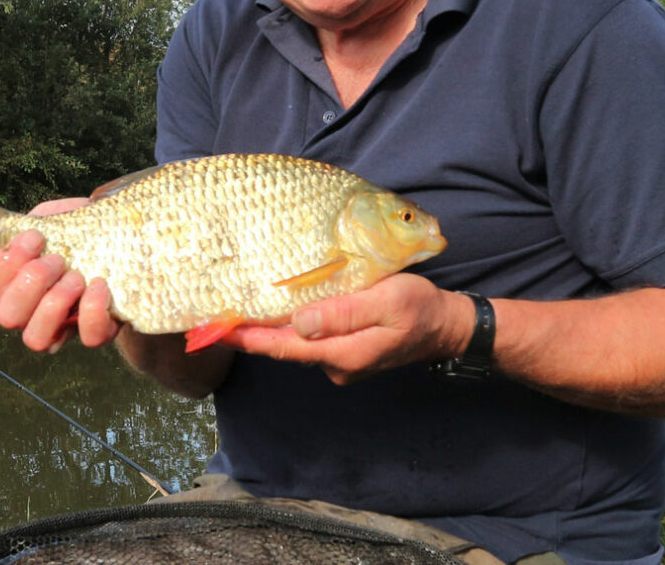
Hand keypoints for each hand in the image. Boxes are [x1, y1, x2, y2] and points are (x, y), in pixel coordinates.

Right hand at [0, 198, 121, 352]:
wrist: (130, 250)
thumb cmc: (85, 235)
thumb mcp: (55, 220)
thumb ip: (34, 219)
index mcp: (16, 283)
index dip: (5, 265)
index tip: (34, 236)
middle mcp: (32, 312)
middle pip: (7, 316)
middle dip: (30, 283)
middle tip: (56, 259)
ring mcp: (63, 327)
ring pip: (37, 338)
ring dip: (54, 303)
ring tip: (76, 276)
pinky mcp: (97, 331)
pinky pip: (89, 337)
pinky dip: (92, 311)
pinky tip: (100, 285)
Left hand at [222, 273, 475, 385]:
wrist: (447, 327)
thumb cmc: (419, 308)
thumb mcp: (385, 302)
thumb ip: (343, 313)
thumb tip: (299, 323)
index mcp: (343, 353)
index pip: (284, 346)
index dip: (249, 338)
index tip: (217, 329)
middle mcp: (336, 363)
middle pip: (285, 346)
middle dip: (252, 332)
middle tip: (217, 312)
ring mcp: (341, 360)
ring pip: (299, 342)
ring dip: (272, 326)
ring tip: (242, 303)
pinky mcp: (347, 352)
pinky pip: (314, 338)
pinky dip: (294, 324)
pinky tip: (282, 305)